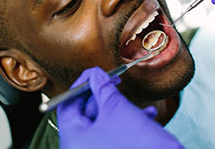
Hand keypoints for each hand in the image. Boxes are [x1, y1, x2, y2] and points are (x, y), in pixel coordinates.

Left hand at [57, 67, 182, 148]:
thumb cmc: (137, 143)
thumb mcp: (116, 108)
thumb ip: (102, 87)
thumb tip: (95, 74)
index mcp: (73, 140)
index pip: (67, 105)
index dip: (81, 85)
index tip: (95, 74)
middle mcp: (80, 148)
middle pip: (85, 112)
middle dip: (104, 96)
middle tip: (115, 81)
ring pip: (103, 122)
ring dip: (121, 108)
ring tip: (137, 103)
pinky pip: (114, 133)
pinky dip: (129, 122)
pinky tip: (147, 114)